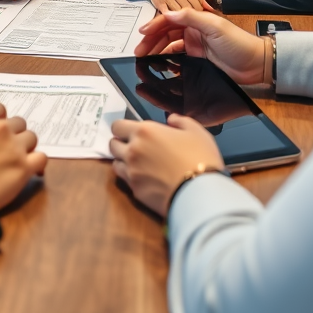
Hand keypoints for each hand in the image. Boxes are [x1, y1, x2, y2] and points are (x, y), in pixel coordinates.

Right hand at [0, 102, 46, 211]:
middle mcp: (1, 129)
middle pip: (19, 123)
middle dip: (13, 134)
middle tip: (5, 149)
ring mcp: (15, 147)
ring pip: (31, 137)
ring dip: (25, 147)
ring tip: (15, 160)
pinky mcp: (24, 168)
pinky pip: (42, 158)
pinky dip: (37, 163)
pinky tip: (30, 170)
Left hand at [109, 114, 223, 216]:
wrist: (200, 192)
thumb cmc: (200, 157)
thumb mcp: (196, 131)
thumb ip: (180, 121)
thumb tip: (170, 120)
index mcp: (145, 132)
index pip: (117, 126)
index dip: (122, 128)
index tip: (132, 132)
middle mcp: (132, 150)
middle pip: (112, 144)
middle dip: (120, 144)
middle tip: (135, 147)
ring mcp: (131, 172)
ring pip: (115, 163)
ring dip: (123, 161)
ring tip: (138, 164)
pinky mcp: (135, 191)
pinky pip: (125, 180)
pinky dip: (130, 177)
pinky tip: (144, 178)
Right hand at [135, 9, 267, 85]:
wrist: (256, 64)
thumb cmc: (239, 43)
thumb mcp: (216, 26)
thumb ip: (192, 17)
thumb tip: (169, 13)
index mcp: (196, 20)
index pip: (169, 20)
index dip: (154, 26)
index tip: (142, 35)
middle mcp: (193, 31)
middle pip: (166, 34)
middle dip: (151, 41)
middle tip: (139, 52)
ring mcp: (195, 46)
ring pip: (169, 46)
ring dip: (156, 52)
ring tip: (145, 60)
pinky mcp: (197, 60)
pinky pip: (177, 59)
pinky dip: (167, 61)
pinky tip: (160, 66)